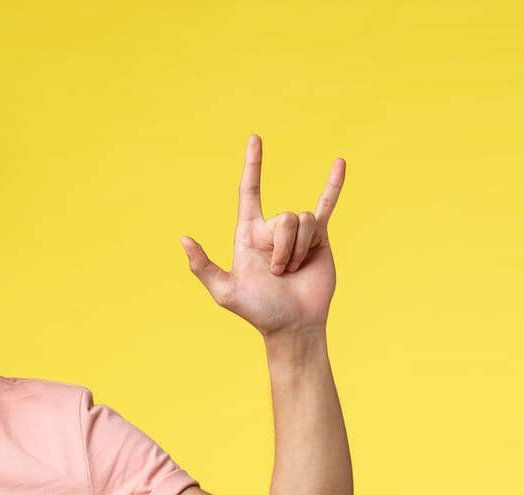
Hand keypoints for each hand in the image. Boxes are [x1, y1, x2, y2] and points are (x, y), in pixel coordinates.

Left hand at [179, 134, 344, 338]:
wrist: (293, 325)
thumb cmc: (258, 311)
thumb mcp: (225, 292)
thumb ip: (203, 267)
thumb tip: (183, 239)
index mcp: (248, 234)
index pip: (249, 192)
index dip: (252, 165)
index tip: (255, 139)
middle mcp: (273, 229)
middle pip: (284, 218)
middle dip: (283, 248)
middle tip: (278, 274)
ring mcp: (297, 233)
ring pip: (304, 222)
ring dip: (299, 251)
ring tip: (294, 271)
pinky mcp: (319, 239)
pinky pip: (326, 207)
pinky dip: (334, 185)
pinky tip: (340, 163)